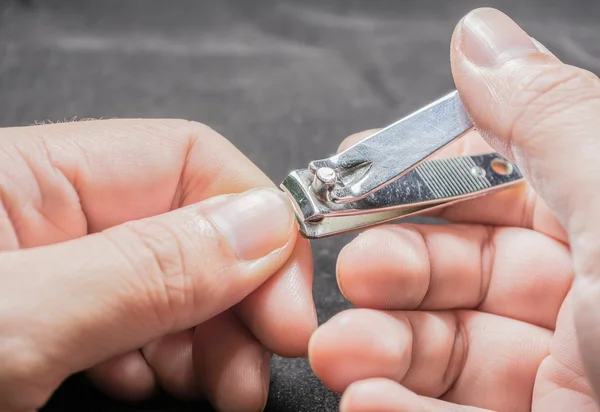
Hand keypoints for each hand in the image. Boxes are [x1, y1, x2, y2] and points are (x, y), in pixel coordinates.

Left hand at [0, 119, 315, 411]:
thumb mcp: (21, 322)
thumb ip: (146, 269)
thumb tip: (266, 226)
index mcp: (29, 174)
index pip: (188, 157)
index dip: (257, 223)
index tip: (287, 306)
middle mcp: (44, 214)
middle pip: (188, 230)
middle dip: (240, 299)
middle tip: (256, 369)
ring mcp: (46, 272)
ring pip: (170, 284)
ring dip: (211, 339)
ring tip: (222, 390)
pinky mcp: (45, 324)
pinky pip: (133, 325)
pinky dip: (164, 359)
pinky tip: (155, 384)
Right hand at [308, 8, 599, 411]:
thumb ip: (550, 119)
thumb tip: (479, 39)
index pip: (499, 187)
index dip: (425, 178)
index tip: (357, 176)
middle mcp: (589, 302)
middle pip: (463, 268)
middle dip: (395, 266)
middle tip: (351, 271)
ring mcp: (562, 379)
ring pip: (447, 348)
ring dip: (380, 347)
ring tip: (342, 352)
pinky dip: (399, 409)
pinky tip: (369, 401)